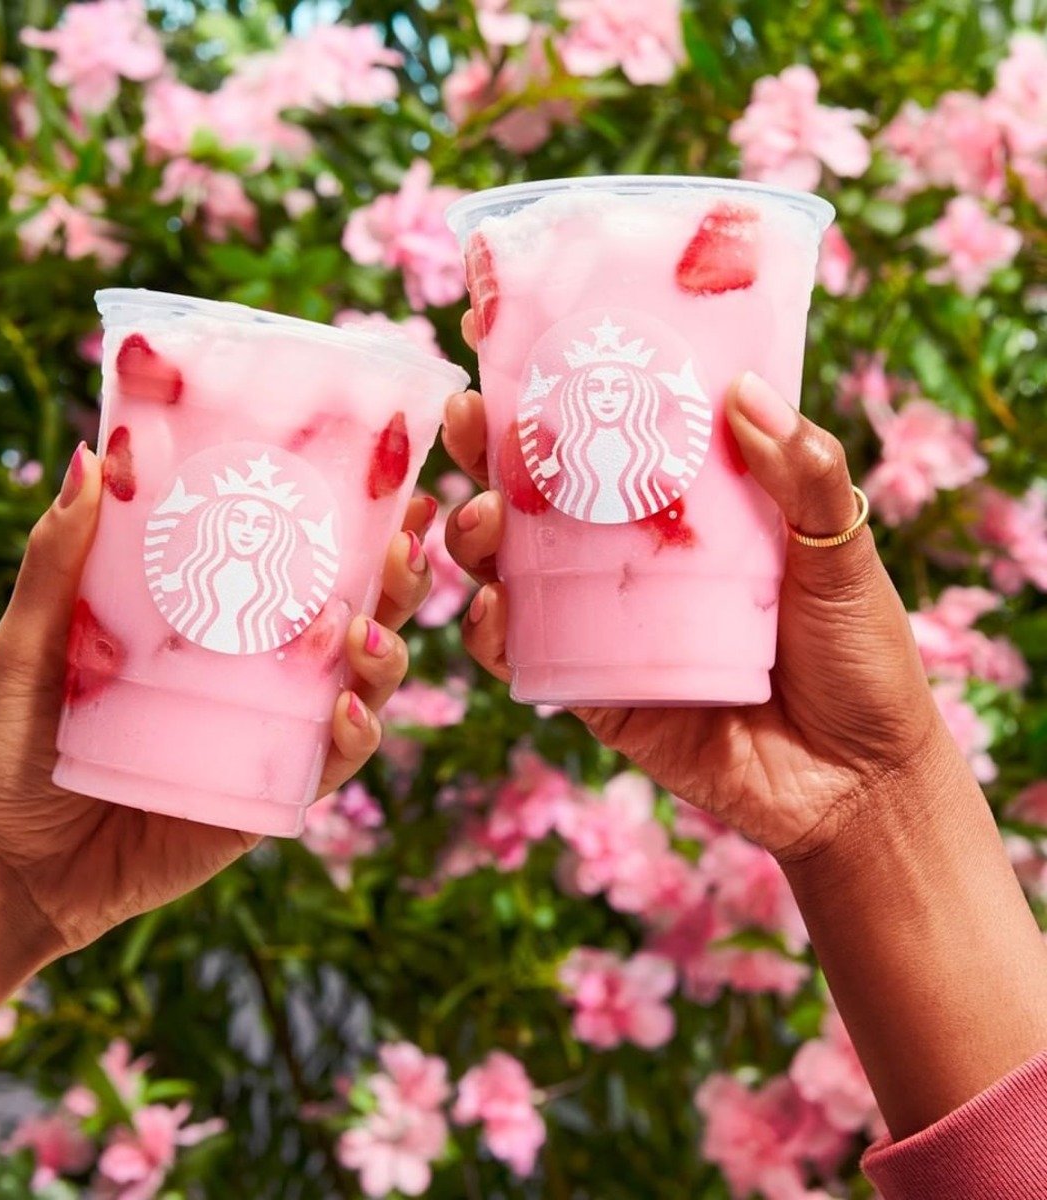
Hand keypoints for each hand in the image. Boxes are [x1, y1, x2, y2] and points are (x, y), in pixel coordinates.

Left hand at [0, 446, 430, 954]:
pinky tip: (344, 708)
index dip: (358, 523)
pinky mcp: (273, 794)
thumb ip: (59, 556)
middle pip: (354, 617)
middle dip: (397, 582)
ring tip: (366, 632)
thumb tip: (94, 457)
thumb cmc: (22, 739)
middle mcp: (261, 670)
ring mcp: (273, 731)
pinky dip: (352, 735)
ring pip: (361, 687)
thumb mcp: (35, 638)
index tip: (395, 483)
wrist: (15, 861)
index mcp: (222, 619)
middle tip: (407, 545)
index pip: (301, 561)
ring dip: (384, 656)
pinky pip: (331, 763)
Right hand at [444, 321, 956, 863]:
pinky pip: (523, 657)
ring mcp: (603, 623)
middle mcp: (629, 557)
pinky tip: (492, 610)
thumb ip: (802, 474)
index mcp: (683, 508)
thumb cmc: (859, 656)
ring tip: (482, 521)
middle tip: (470, 421)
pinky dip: (491, 635)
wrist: (857, 782)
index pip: (607, 435)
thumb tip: (745, 391)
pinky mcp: (591, 690)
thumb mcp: (840, 550)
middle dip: (487, 456)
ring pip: (511, 570)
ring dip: (477, 539)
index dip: (552, 393)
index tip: (508, 344)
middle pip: (538, 495)